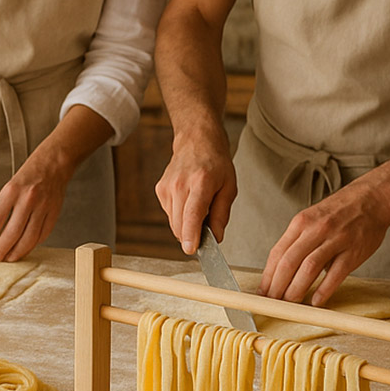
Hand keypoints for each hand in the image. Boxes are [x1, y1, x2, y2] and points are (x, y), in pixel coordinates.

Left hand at [0, 154, 66, 261]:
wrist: (54, 163)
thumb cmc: (29, 175)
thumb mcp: (9, 187)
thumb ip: (2, 209)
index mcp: (12, 190)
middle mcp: (28, 199)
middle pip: (11, 233)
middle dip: (0, 250)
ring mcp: (43, 207)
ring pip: (28, 238)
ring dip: (16, 252)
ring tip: (8, 258)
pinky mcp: (54, 213)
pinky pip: (42, 235)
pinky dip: (32, 245)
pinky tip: (24, 249)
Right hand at [155, 128, 236, 254]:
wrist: (196, 141)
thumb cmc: (216, 163)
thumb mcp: (229, 187)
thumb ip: (222, 214)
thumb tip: (216, 238)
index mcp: (201, 182)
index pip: (192, 214)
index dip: (191, 235)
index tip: (190, 250)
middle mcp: (180, 185)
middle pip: (179, 224)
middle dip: (191, 236)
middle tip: (207, 232)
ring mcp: (167, 187)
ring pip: (173, 222)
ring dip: (186, 226)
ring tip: (199, 208)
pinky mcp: (160, 190)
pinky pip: (170, 214)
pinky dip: (180, 216)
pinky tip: (189, 202)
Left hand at [259, 177, 389, 305]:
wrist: (372, 198)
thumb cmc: (339, 212)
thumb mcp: (311, 219)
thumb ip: (297, 242)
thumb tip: (282, 271)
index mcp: (300, 223)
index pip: (277, 253)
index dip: (268, 275)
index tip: (262, 292)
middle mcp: (315, 230)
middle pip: (289, 262)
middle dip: (277, 285)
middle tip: (272, 302)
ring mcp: (335, 240)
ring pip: (309, 268)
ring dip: (296, 289)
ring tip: (290, 304)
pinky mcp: (354, 251)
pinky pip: (336, 273)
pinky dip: (324, 289)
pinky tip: (316, 301)